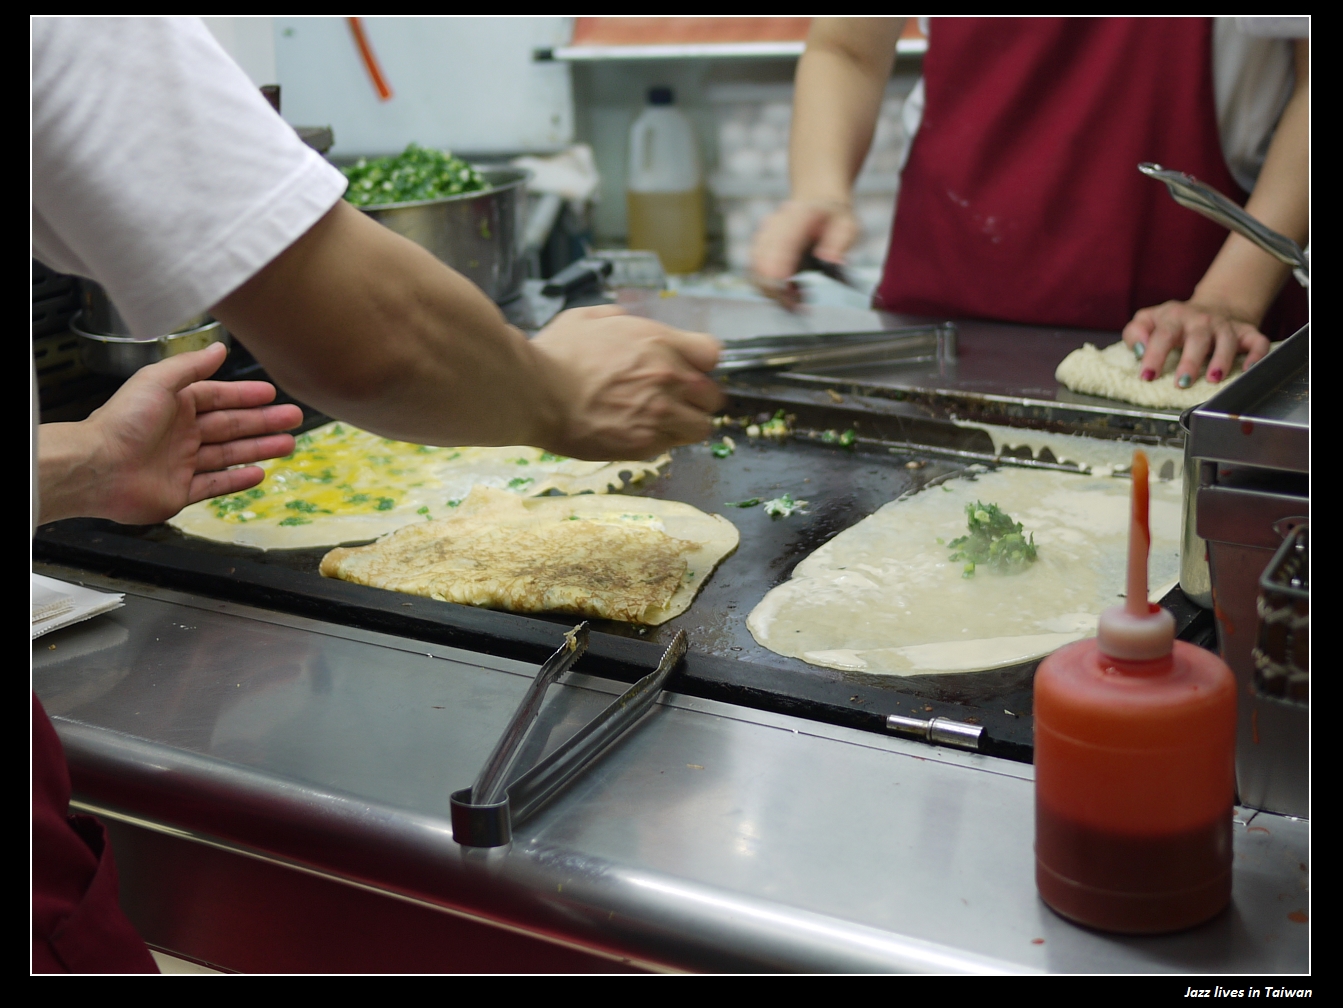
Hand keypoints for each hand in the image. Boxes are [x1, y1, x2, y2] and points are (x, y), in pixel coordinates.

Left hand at [38, 342, 302, 524]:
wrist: (98, 468)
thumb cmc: (123, 422)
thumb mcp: (158, 381)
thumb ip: (191, 366)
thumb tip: (218, 347)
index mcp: (174, 405)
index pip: (218, 397)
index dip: (245, 395)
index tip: (272, 394)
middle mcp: (180, 433)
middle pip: (230, 426)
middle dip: (263, 422)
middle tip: (293, 418)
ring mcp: (182, 464)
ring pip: (228, 454)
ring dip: (259, 449)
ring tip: (288, 444)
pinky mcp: (180, 492)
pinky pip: (215, 485)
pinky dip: (237, 480)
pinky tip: (259, 473)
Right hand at [529, 306, 723, 459]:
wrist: (535, 393)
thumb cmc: (556, 354)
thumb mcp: (587, 318)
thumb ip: (617, 317)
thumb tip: (625, 319)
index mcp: (660, 342)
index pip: (712, 354)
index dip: (700, 364)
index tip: (687, 370)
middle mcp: (669, 377)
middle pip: (713, 395)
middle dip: (696, 398)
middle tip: (673, 401)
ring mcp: (661, 413)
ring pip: (700, 427)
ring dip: (685, 424)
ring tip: (662, 423)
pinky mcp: (646, 444)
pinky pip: (672, 446)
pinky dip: (661, 442)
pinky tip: (638, 433)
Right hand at [750, 200, 858, 306]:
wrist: (817, 202)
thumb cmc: (833, 217)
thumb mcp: (848, 225)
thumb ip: (840, 242)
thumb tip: (831, 262)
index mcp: (798, 216)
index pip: (781, 244)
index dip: (778, 270)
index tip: (785, 291)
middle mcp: (775, 225)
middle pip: (762, 262)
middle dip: (776, 289)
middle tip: (798, 305)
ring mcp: (763, 236)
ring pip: (755, 270)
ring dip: (772, 290)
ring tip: (798, 297)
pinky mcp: (758, 249)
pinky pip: (755, 273)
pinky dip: (769, 287)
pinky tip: (790, 289)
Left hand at [1122, 300, 1271, 386]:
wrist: (1214, 305)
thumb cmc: (1174, 322)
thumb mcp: (1148, 320)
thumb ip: (1135, 332)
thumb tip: (1139, 350)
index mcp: (1174, 318)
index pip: (1163, 335)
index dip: (1154, 356)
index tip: (1147, 376)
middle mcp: (1202, 320)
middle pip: (1197, 338)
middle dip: (1190, 361)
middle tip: (1182, 383)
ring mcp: (1226, 326)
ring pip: (1228, 340)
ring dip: (1222, 360)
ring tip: (1214, 379)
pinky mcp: (1247, 332)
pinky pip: (1257, 342)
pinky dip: (1256, 355)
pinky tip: (1248, 369)